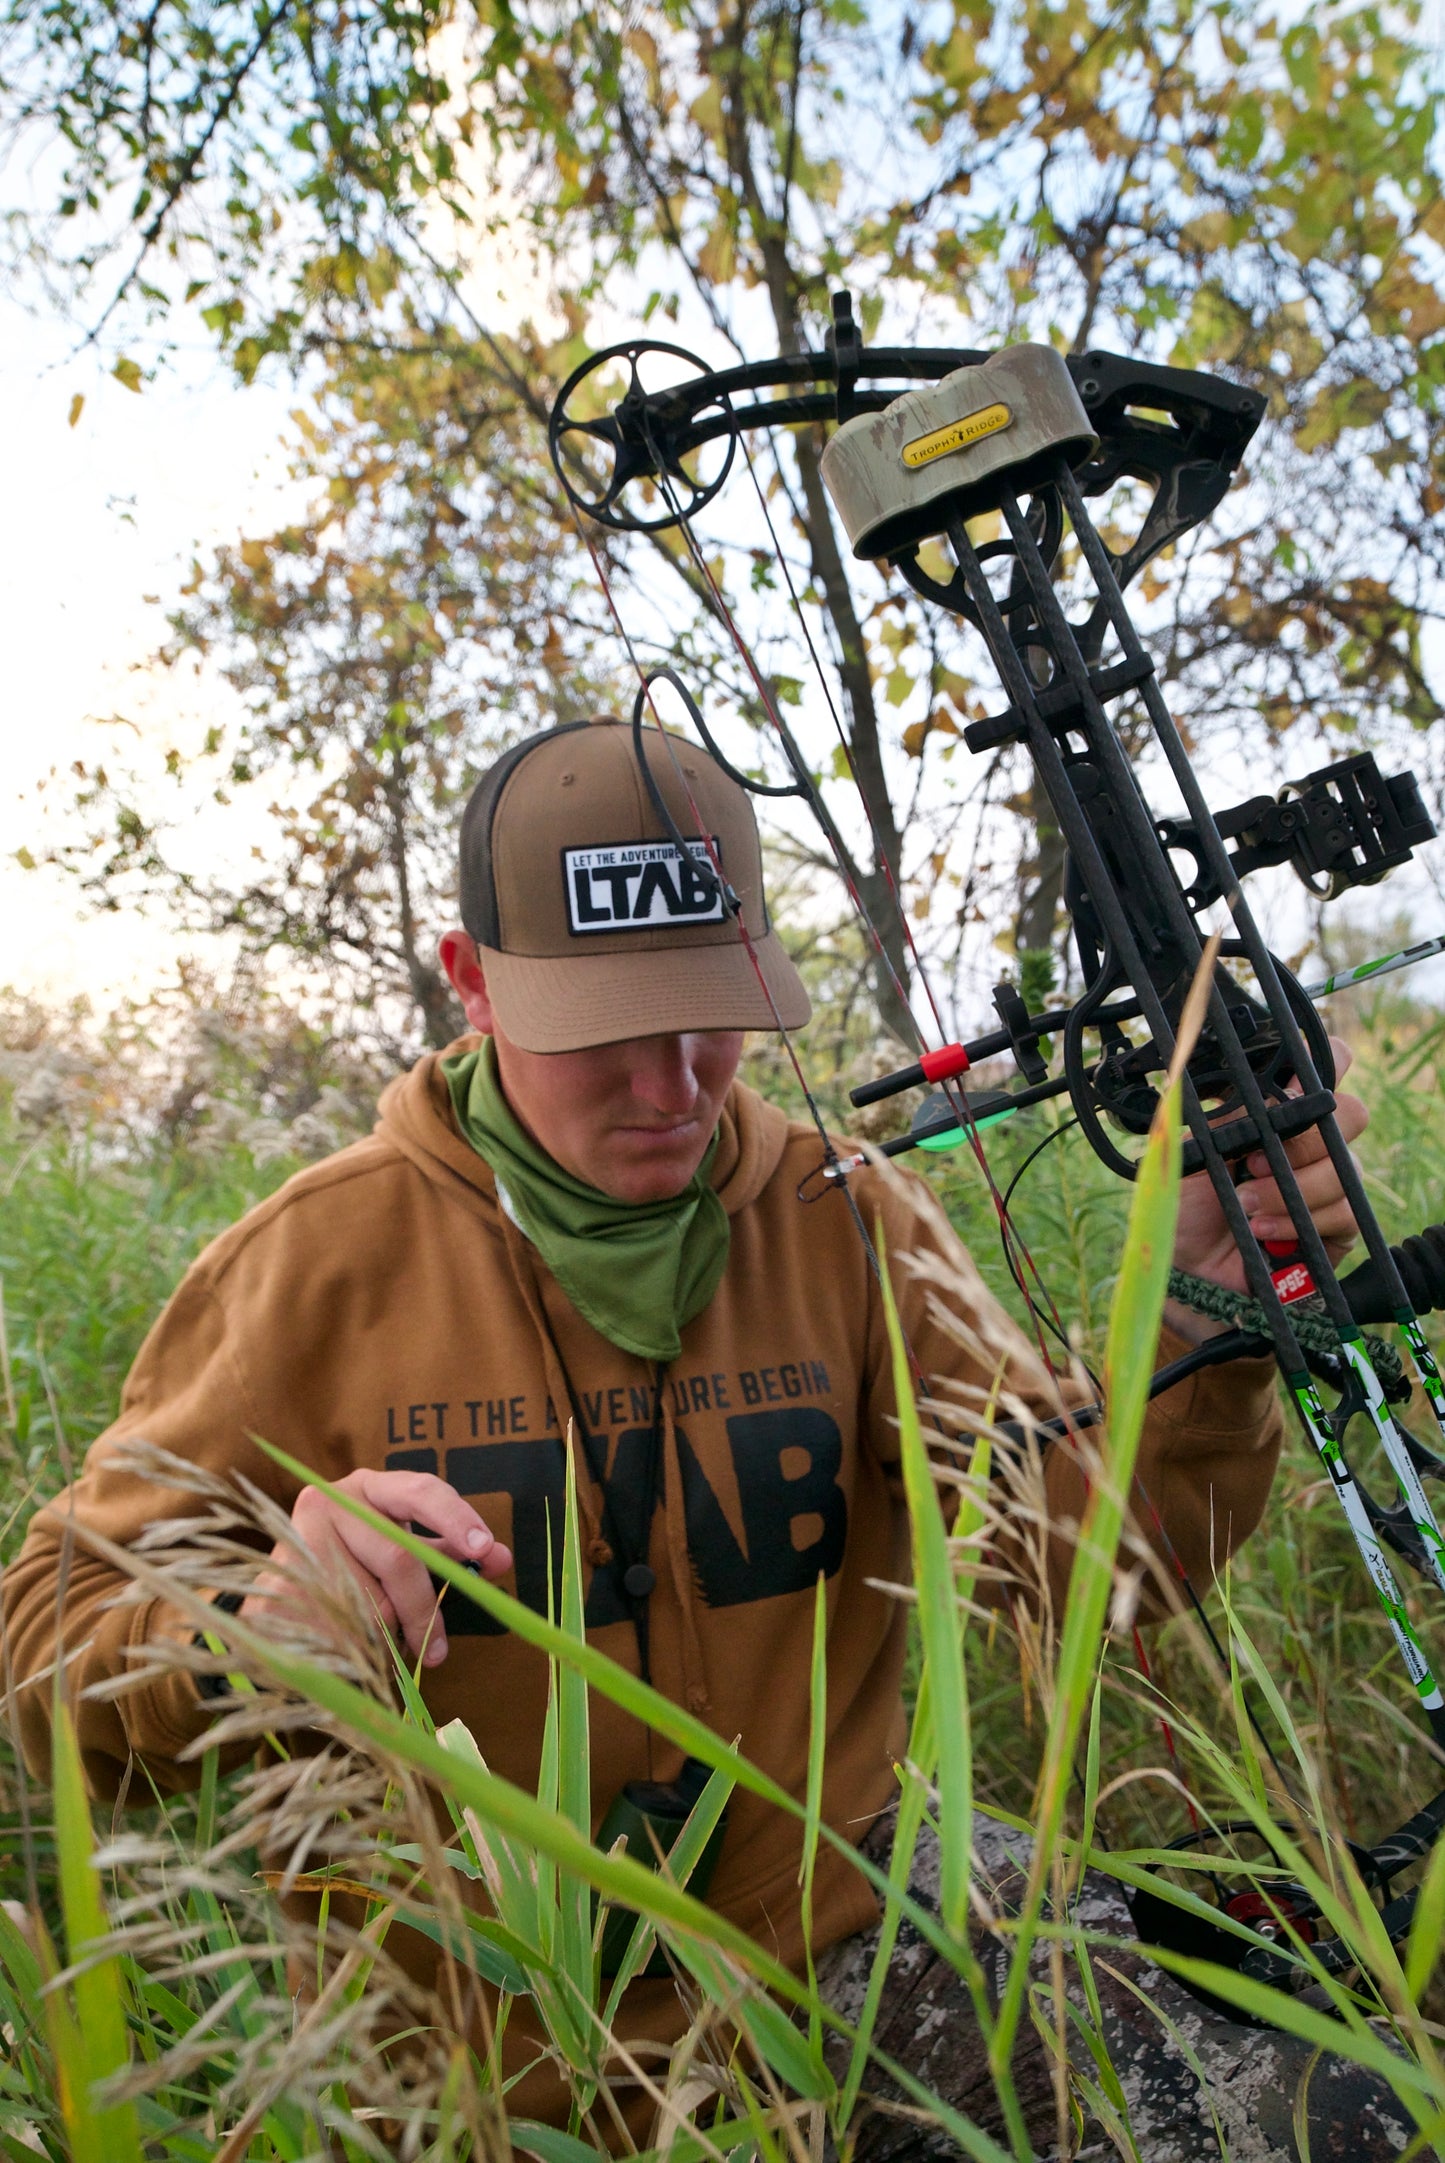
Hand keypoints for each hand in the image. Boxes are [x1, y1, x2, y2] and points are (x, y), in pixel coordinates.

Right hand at [240, 1469, 512, 1667]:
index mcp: (371, 1488)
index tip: (486, 1550)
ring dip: (384, 1633)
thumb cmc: (355, 1567)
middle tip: (439, 1651)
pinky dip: (353, 1645)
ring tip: (381, 1644)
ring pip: (367, 1600)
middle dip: (423, 1608)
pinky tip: (349, 1648)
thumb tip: (500, 1558)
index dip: (457, 1519)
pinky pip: (335, 1624)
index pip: (421, 1492)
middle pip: (399, 1557)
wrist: (282, 1594)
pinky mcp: (276, 1578)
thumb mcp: (401, 1551)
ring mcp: (300, 1536)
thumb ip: (447, 1552)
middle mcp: (332, 1500)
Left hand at [1169, 1036, 1368, 1306]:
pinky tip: (1264, 1229)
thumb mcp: (1193, 1154)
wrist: (1189, 1272)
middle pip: (1350, 1112)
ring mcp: (1330, 1181)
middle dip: (1304, 1137)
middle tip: (1255, 1161)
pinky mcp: (1339, 1224)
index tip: (1285, 1086)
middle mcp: (1311, 1142)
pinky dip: (1301, 1220)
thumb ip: (1226, 1119)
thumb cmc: (1187, 1206)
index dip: (1319, 1061)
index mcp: (1278, 1110)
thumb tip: (1254, 1090)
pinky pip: (1346, 1211)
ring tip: (1246, 1203)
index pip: (1322, 1064)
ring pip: (1346, 1167)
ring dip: (1292, 1187)